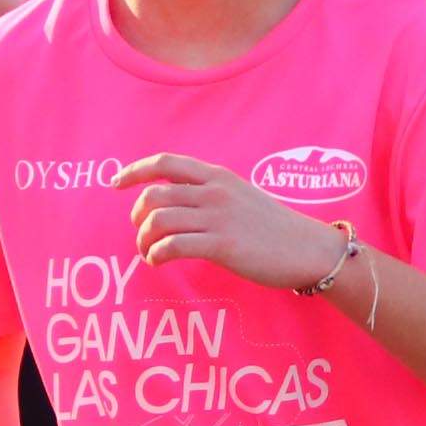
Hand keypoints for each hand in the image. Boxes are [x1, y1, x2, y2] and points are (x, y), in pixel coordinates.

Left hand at [116, 153, 350, 293]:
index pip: (166, 163)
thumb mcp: (241, 197)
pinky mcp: (222, 245)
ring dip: (143, 240)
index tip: (117, 184)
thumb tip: (177, 203)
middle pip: (154, 195)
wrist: (309, 249)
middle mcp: (214, 192)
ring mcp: (218, 218)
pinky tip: (158, 262)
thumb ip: (210, 194)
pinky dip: (156, 254)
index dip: (135, 171)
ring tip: (148, 253)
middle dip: (137, 216)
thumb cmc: (275, 229)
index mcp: (217, 177)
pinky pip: (172, 246)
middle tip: (141, 234)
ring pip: (158, 221)